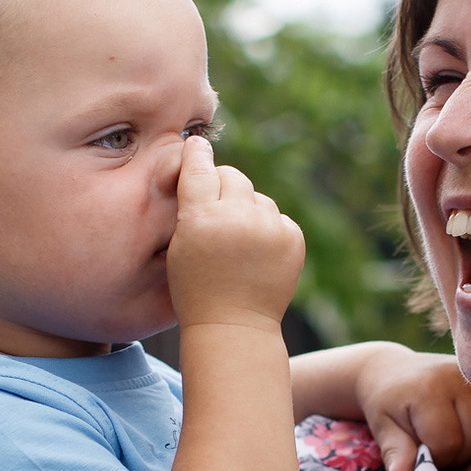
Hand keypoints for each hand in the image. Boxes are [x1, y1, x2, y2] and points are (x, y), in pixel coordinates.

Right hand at [167, 135, 303, 333]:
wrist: (234, 325)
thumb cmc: (196, 288)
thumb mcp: (179, 245)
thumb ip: (191, 205)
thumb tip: (206, 161)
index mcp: (201, 218)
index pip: (199, 168)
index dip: (197, 154)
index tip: (196, 145)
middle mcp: (238, 217)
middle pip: (232, 176)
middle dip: (223, 188)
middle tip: (217, 213)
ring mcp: (269, 228)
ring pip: (257, 198)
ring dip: (248, 211)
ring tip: (238, 244)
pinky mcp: (291, 238)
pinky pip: (276, 218)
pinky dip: (268, 230)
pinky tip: (256, 255)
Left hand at [355, 347, 470, 470]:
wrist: (391, 370)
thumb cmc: (385, 405)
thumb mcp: (384, 430)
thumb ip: (395, 456)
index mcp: (428, 390)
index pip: (447, 444)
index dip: (434, 457)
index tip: (419, 449)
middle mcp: (456, 378)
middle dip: (454, 453)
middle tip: (433, 445)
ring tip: (448, 436)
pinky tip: (465, 428)